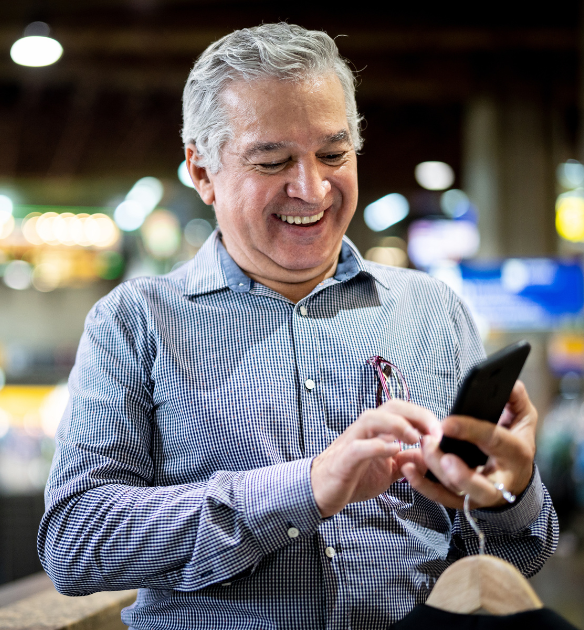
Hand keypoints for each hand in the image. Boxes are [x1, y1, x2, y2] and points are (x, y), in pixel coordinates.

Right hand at [311, 400, 441, 517]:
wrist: (322, 490)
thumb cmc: (354, 475)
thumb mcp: (389, 470)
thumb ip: (408, 461)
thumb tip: (432, 457)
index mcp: (378, 429)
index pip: (403, 409)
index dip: (424, 416)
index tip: (442, 432)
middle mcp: (365, 430)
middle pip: (391, 406)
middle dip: (416, 415)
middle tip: (435, 433)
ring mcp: (353, 441)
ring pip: (372, 418)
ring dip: (397, 425)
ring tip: (415, 438)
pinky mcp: (344, 459)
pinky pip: (359, 447)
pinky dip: (377, 446)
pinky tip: (393, 451)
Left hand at [401, 381, 536, 508]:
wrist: (517, 477)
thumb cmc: (515, 442)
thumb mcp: (523, 419)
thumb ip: (517, 399)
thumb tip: (510, 383)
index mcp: (516, 454)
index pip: (494, 441)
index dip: (470, 431)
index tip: (446, 422)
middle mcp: (500, 481)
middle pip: (480, 485)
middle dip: (456, 470)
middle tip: (433, 446)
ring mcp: (480, 495)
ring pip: (456, 490)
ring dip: (433, 469)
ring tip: (421, 445)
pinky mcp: (463, 502)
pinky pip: (442, 499)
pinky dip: (423, 486)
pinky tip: (408, 468)